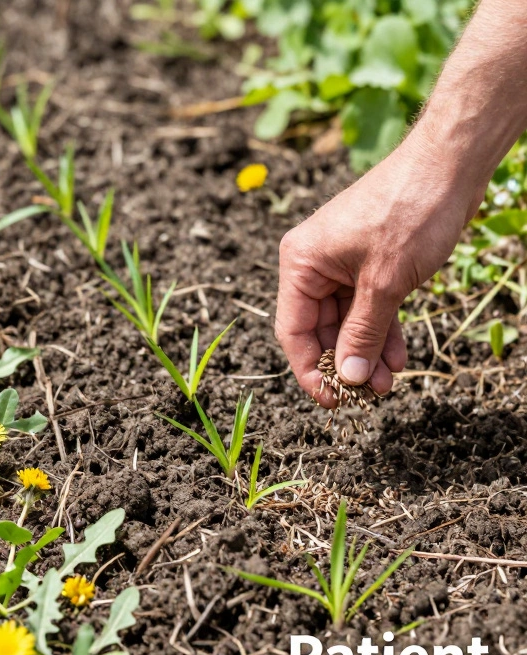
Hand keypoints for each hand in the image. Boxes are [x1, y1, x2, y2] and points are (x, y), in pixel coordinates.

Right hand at [275, 139, 480, 407]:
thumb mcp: (386, 283)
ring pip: (348, 320)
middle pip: (321, 328)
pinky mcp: (370, 260)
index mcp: (300, 263)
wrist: (450, 164)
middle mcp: (313, 263)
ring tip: (389, 382)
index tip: (332, 400)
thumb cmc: (410, 211)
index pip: (295, 330)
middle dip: (346, 362)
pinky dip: (382, 329)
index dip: (310, 369)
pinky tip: (398, 356)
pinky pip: (368, 305)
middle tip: (371, 395)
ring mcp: (342, 261)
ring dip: (367, 350)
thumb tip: (347, 377)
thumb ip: (364, 333)